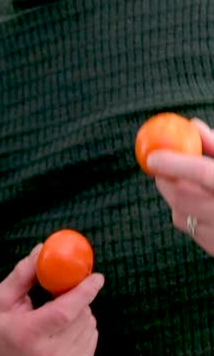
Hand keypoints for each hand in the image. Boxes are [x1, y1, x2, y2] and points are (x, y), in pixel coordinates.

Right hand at [0, 246, 103, 355]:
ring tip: (57, 314)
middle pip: (80, 316)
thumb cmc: (0, 325)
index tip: (97, 276)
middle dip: (77, 297)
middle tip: (63, 291)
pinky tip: (64, 328)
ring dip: (80, 311)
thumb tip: (44, 249)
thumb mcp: (3, 296)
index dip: (83, 292)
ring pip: (89, 325)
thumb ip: (24, 272)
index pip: (64, 312)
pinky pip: (92, 337)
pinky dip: (83, 325)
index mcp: (28, 334)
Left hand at [146, 118, 213, 254]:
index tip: (152, 157)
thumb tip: (193, 125)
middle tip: (159, 165)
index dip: (175, 163)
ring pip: (181, 215)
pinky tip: (202, 207)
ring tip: (189, 185)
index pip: (202, 173)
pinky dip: (186, 214)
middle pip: (183, 197)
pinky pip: (190, 230)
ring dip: (175, 197)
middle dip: (165, 180)